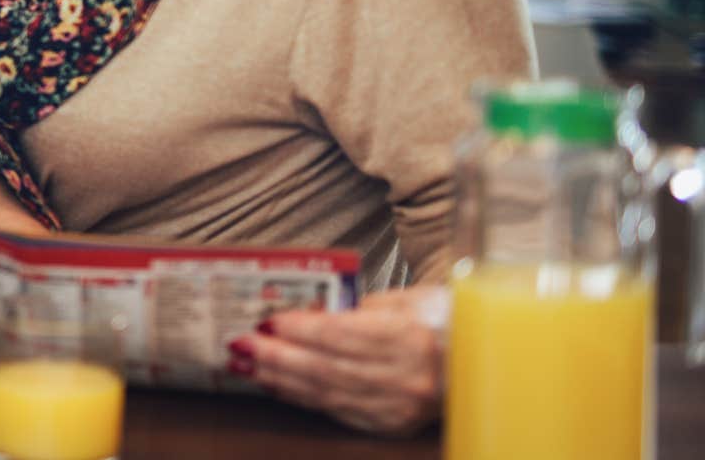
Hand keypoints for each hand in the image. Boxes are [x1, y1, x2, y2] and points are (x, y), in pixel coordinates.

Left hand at [230, 286, 445, 435]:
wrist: (481, 362)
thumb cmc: (443, 320)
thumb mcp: (407, 299)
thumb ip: (361, 307)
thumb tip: (312, 312)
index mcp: (411, 338)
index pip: (342, 335)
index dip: (300, 330)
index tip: (268, 321)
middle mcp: (405, 378)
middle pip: (326, 368)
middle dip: (277, 357)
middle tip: (241, 345)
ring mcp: (397, 406)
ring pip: (326, 394)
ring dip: (281, 380)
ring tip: (248, 366)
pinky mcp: (390, 424)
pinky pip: (337, 410)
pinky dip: (303, 397)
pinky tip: (279, 386)